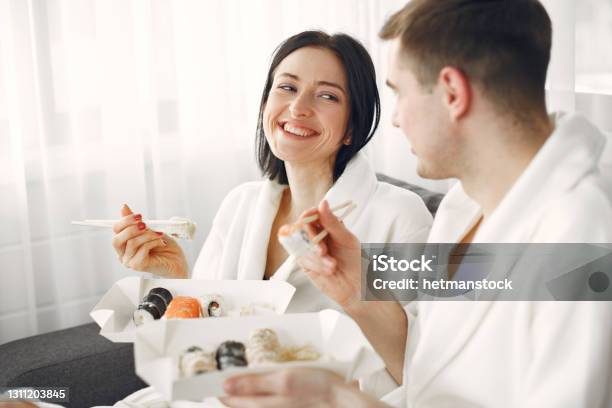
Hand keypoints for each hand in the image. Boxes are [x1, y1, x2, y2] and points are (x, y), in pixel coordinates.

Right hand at [111, 204, 187, 277]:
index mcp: (123, 244)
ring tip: (159, 234)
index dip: (126, 220)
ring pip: (132, 243)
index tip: (139, 215)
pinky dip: (153, 242)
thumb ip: (136, 221)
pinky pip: (142, 249)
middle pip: (117, 239)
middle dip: (131, 228)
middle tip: (145, 224)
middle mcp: (123, 254)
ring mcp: (129, 262)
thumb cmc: (163, 246)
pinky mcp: (138, 266)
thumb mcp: (150, 230)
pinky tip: (161, 243)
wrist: (177, 261)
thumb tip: (124, 207)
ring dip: (148, 235)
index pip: (116, 230)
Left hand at [221, 368, 383, 407]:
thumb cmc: (316, 387)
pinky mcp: (282, 405)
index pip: (228, 397)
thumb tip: (225, 386)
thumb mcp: (283, 379)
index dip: (218, 383)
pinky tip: (263, 378)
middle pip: (237, 400)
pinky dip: (257, 389)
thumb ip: (253, 383)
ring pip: (250, 400)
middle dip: (230, 383)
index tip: (212, 368)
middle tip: (226, 364)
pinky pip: (263, 400)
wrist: (339, 400)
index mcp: (260, 404)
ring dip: (244, 385)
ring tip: (243, 368)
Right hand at [296, 200, 362, 310]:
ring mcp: (309, 250)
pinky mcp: (305, 263)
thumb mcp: (347, 239)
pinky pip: (301, 258)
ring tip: (332, 265)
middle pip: (301, 228)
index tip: (313, 215)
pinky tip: (327, 270)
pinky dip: (315, 264)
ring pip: (299, 244)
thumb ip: (333, 223)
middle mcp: (316, 236)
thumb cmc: (356, 262)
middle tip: (323, 250)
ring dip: (315, 256)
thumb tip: (323, 203)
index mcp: (327, 227)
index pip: (312, 215)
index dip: (309, 214)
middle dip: (312, 239)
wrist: (357, 288)